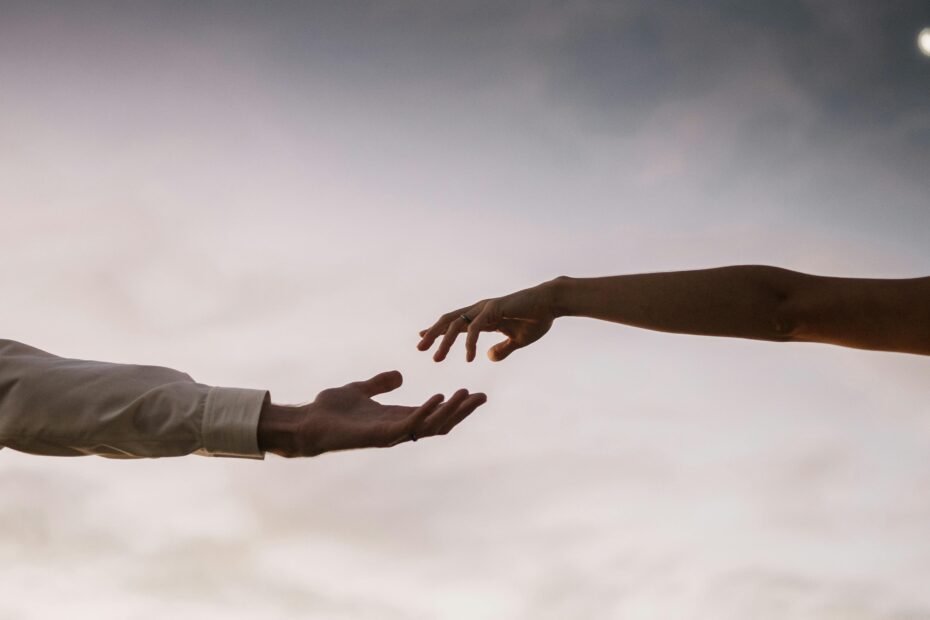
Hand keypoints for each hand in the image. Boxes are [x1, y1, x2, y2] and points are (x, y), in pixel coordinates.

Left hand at [258, 371, 486, 456]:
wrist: (307, 423)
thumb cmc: (329, 411)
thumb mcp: (361, 390)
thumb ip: (380, 383)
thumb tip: (400, 376)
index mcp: (396, 418)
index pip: (433, 414)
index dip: (454, 405)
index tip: (474, 393)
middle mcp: (397, 428)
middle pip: (439, 423)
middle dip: (461, 411)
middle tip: (482, 397)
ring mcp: (390, 434)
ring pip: (429, 425)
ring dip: (450, 411)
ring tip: (466, 394)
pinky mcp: (379, 435)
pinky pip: (409, 424)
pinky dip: (426, 411)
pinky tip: (439, 397)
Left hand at [417, 281, 558, 361]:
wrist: (552, 304)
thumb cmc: (536, 319)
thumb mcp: (517, 341)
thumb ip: (503, 349)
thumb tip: (489, 357)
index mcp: (483, 317)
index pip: (454, 324)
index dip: (438, 332)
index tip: (422, 340)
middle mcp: (480, 311)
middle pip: (448, 321)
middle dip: (432, 334)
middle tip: (420, 348)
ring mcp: (485, 308)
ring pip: (456, 323)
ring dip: (443, 340)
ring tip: (436, 357)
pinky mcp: (494, 309)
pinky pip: (475, 327)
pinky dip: (469, 343)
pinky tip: (468, 357)